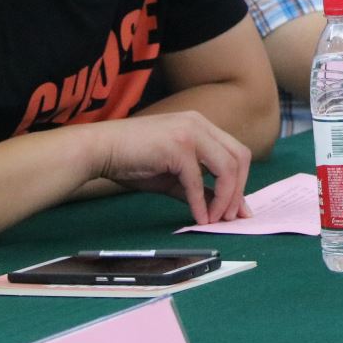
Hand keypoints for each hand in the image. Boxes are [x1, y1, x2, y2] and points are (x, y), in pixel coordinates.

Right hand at [94, 110, 252, 224]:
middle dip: (239, 190)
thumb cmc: (133, 160)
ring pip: (227, 167)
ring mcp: (190, 132)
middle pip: (240, 157)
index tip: (238, 209)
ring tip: (215, 219)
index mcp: (201, 125)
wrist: (100, 149)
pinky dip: (201, 203)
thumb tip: (221, 208)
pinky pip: (198, 181)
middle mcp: (200, 124)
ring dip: (225, 198)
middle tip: (229, 216)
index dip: (242, 182)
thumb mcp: (173, 176)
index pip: (237, 152)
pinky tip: (199, 218)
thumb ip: (200, 187)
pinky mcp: (177, 147)